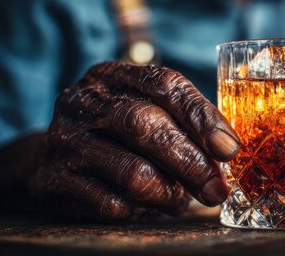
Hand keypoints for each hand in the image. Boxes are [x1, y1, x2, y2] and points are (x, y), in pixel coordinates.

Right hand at [30, 62, 238, 220]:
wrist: (56, 155)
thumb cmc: (118, 131)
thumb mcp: (145, 108)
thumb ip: (183, 120)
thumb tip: (227, 149)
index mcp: (113, 75)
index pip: (165, 84)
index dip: (202, 116)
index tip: (229, 148)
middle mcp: (85, 102)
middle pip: (147, 126)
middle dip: (191, 162)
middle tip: (216, 188)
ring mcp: (66, 141)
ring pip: (133, 172)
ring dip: (169, 192)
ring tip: (181, 199)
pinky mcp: (55, 181)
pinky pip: (112, 203)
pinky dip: (141, 209)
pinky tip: (149, 205)